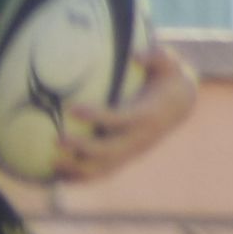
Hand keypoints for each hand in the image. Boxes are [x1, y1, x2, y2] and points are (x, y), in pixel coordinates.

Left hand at [49, 41, 200, 185]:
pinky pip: (102, 173)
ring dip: (78, 170)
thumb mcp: (168, 61)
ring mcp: (133, 152)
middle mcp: (140, 139)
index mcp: (147, 116)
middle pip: (109, 151)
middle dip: (82, 148)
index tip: (73, 108)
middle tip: (57, 139)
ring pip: (104, 169)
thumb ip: (155, 55)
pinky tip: (58, 176)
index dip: (97, 116)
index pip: (120, 120)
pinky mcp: (126, 158)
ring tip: (52, 164)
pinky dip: (81, 178)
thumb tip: (136, 55)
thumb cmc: (167, 76)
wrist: (180, 103)